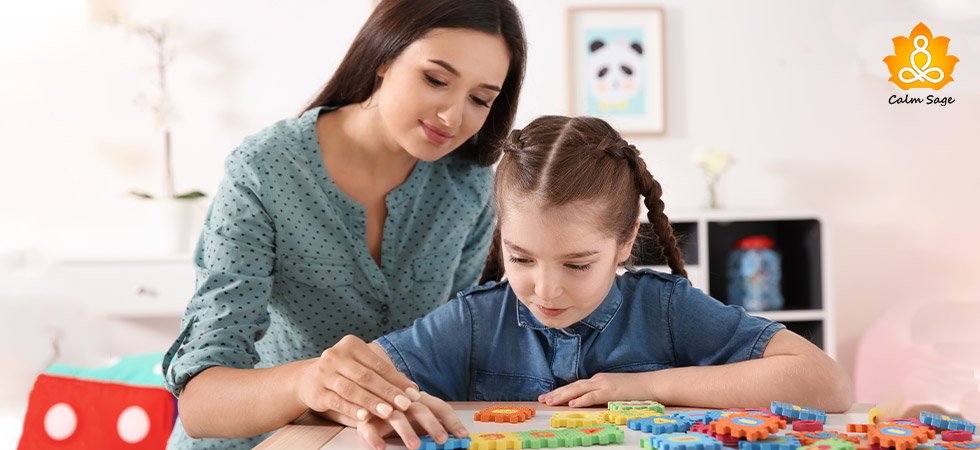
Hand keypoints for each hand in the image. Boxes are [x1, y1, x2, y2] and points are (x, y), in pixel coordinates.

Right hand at [296, 335, 419, 420]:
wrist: (307, 379)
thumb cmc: (344, 373)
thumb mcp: (361, 367)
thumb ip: (384, 376)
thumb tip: (413, 389)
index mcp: (351, 345)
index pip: (378, 364)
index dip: (397, 380)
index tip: (413, 393)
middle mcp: (336, 356)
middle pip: (366, 376)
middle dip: (388, 392)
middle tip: (405, 404)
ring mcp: (324, 373)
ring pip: (352, 389)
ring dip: (372, 402)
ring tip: (389, 412)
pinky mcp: (316, 392)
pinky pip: (337, 401)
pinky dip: (352, 409)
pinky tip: (365, 417)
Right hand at [356, 391, 467, 449]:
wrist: (365, 398)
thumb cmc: (397, 409)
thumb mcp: (417, 414)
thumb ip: (434, 423)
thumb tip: (458, 436)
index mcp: (420, 398)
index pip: (440, 407)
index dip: (452, 421)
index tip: (462, 435)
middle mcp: (404, 399)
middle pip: (420, 410)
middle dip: (432, 425)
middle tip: (442, 439)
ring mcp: (384, 407)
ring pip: (396, 417)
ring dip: (406, 431)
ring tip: (414, 446)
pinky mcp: (365, 418)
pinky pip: (369, 428)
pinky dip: (375, 438)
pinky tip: (381, 448)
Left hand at [538, 372, 655, 407]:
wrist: (652, 384)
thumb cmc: (636, 390)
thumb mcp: (614, 391)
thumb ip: (601, 394)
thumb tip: (587, 402)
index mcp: (598, 380)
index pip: (576, 385)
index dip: (561, 391)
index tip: (548, 396)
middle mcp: (598, 380)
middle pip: (573, 386)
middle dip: (556, 393)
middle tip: (543, 399)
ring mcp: (605, 384)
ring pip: (579, 389)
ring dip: (563, 396)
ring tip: (550, 401)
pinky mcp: (612, 392)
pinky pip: (593, 396)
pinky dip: (582, 399)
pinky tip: (572, 404)